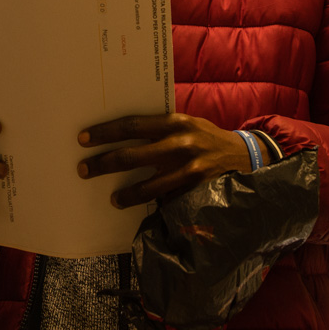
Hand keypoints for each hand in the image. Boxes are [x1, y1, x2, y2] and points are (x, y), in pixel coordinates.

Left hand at [78, 114, 252, 208]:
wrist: (245, 155)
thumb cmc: (206, 138)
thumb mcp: (186, 124)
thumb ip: (160, 129)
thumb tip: (121, 136)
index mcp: (174, 121)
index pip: (132, 126)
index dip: (105, 132)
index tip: (83, 139)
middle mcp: (180, 142)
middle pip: (132, 155)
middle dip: (103, 163)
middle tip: (83, 170)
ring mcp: (189, 167)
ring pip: (147, 185)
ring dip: (125, 194)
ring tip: (113, 199)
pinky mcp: (196, 189)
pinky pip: (166, 199)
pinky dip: (153, 204)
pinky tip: (142, 208)